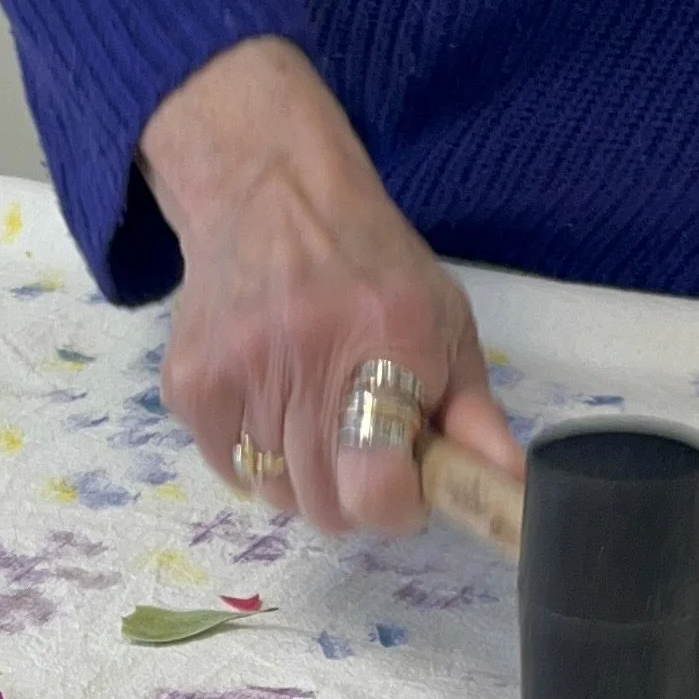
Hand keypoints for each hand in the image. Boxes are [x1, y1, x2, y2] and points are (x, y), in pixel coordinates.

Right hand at [139, 36, 523, 532]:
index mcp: (388, 338)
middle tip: (363, 448)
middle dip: (354, 495)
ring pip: (276, 495)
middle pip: (326, 504)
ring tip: (317, 418)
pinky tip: (273, 405)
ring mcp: (238, 370)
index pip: (377, 482)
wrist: (268, 192)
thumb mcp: (444, 322)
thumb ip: (474, 414)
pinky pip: (229, 469)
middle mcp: (305, 355)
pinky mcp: (189, 383)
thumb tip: (508, 487)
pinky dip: (255, 458)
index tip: (408, 486)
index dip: (397, 506)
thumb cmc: (371, 265)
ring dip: (303, 478)